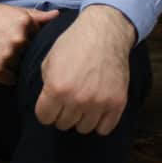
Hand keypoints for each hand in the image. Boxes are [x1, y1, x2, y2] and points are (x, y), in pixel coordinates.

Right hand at [0, 0, 58, 83]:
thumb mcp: (6, 10)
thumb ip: (34, 15)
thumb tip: (57, 15)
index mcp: (23, 22)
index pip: (40, 40)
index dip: (31, 42)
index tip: (19, 41)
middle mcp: (18, 39)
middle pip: (31, 55)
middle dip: (22, 54)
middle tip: (4, 47)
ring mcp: (7, 56)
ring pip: (22, 68)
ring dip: (14, 66)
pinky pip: (11, 79)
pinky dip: (4, 75)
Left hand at [35, 5, 135, 135]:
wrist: (103, 33)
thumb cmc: (73, 44)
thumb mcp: (49, 61)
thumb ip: (46, 85)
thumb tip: (47, 104)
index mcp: (56, 88)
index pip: (44, 118)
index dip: (44, 112)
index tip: (48, 106)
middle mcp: (77, 99)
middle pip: (63, 124)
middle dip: (61, 114)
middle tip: (65, 102)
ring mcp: (99, 103)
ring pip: (83, 128)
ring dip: (79, 119)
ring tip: (80, 104)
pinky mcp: (117, 103)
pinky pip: (105, 128)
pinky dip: (98, 123)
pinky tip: (95, 111)